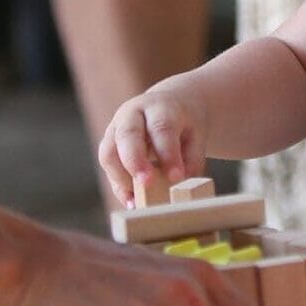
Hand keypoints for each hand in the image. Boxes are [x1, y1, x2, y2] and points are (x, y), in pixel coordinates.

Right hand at [98, 84, 207, 207]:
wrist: (170, 105)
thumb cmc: (184, 123)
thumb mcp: (196, 135)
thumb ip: (191, 159)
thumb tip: (180, 185)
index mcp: (160, 107)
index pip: (161, 128)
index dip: (167, 153)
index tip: (176, 176)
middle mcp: (133, 114)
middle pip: (127, 135)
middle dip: (135, 162)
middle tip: (147, 184)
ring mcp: (116, 128)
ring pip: (108, 153)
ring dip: (121, 179)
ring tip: (138, 200)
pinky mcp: (108, 144)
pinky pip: (108, 167)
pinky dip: (119, 186)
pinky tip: (132, 201)